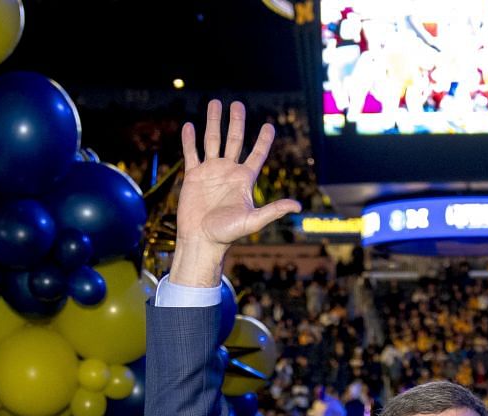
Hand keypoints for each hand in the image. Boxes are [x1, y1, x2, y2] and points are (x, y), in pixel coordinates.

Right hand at [169, 101, 301, 286]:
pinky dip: (190, 140)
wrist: (202, 240)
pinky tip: (190, 125)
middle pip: (234, 140)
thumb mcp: (253, 221)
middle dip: (236, 122)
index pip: (257, 154)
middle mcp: (228, 172)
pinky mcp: (193, 177)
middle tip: (238, 104)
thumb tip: (298, 206)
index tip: (269, 125)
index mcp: (244, 179)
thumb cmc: (227, 234)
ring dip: (213, 122)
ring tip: (215, 103)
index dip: (264, 140)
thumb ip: (273, 211)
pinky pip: (191, 154)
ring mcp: (210, 172)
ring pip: (212, 141)